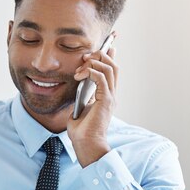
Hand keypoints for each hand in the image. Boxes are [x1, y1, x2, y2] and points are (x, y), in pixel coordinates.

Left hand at [67, 44, 118, 166]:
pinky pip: (101, 77)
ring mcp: (110, 97)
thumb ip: (81, 96)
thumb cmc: (81, 132)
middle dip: (99, 55)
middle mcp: (112, 94)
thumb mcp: (79, 108)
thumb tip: (76, 87)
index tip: (106, 45)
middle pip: (113, 65)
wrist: (86, 145)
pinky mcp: (106, 100)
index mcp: (107, 95)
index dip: (110, 55)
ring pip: (109, 68)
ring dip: (94, 62)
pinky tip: (79, 76)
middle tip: (84, 57)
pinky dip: (90, 71)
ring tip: (80, 68)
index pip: (112, 70)